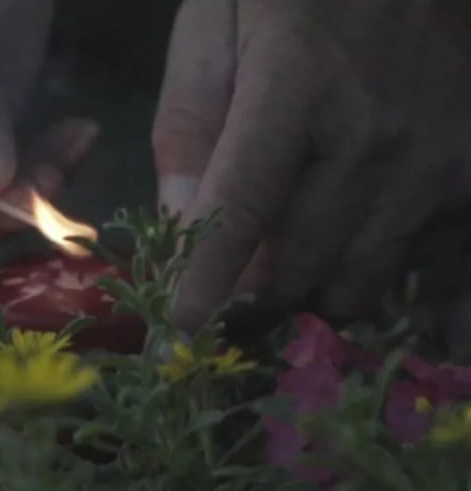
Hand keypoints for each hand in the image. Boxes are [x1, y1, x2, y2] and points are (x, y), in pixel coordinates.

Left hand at [153, 0, 470, 331]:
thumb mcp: (217, 27)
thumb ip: (189, 122)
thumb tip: (178, 222)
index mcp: (296, 87)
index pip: (241, 210)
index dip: (207, 282)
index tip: (179, 334)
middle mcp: (376, 137)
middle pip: (298, 267)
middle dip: (252, 295)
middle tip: (230, 288)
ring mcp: (440, 162)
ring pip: (359, 281)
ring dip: (313, 284)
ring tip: (291, 249)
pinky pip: (412, 259)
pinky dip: (370, 256)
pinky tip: (355, 212)